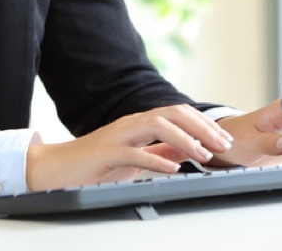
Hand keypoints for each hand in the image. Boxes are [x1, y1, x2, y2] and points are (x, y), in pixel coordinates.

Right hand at [25, 104, 233, 191]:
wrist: (57, 168)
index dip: (204, 124)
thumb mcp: (136, 156)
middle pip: (172, 113)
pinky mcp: (105, 154)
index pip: (178, 113)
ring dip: (184, 138)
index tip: (224, 140)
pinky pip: (133, 153)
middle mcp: (131, 124)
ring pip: (156, 125)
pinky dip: (155, 159)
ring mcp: (118, 137)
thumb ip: (159, 150)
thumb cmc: (96, 163)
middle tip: (222, 145)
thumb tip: (188, 148)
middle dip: (201, 127)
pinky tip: (172, 168)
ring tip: (203, 154)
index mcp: (140, 123)